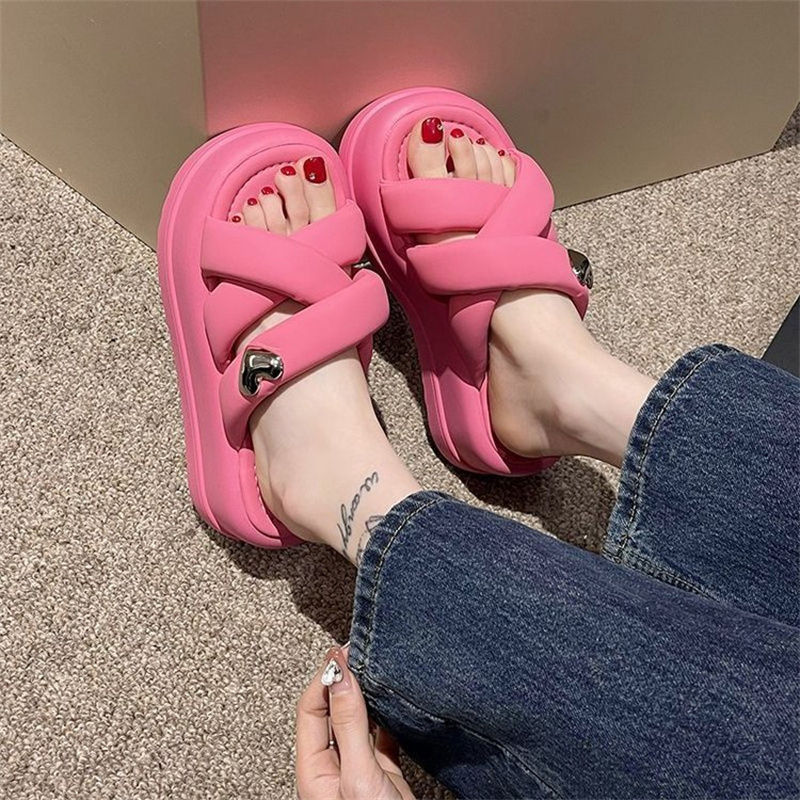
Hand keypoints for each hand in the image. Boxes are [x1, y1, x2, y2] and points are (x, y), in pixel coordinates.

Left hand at [296, 646, 415, 799]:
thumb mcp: (359, 775)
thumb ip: (350, 725)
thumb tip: (341, 676)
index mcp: (314, 770)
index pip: (311, 709)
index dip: (325, 678)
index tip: (345, 654)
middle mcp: (334, 767)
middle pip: (333, 711)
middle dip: (345, 681)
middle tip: (361, 653)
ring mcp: (359, 770)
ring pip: (358, 721)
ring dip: (366, 695)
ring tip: (377, 669)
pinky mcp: (384, 775)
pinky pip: (382, 736)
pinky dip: (389, 717)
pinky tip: (396, 705)